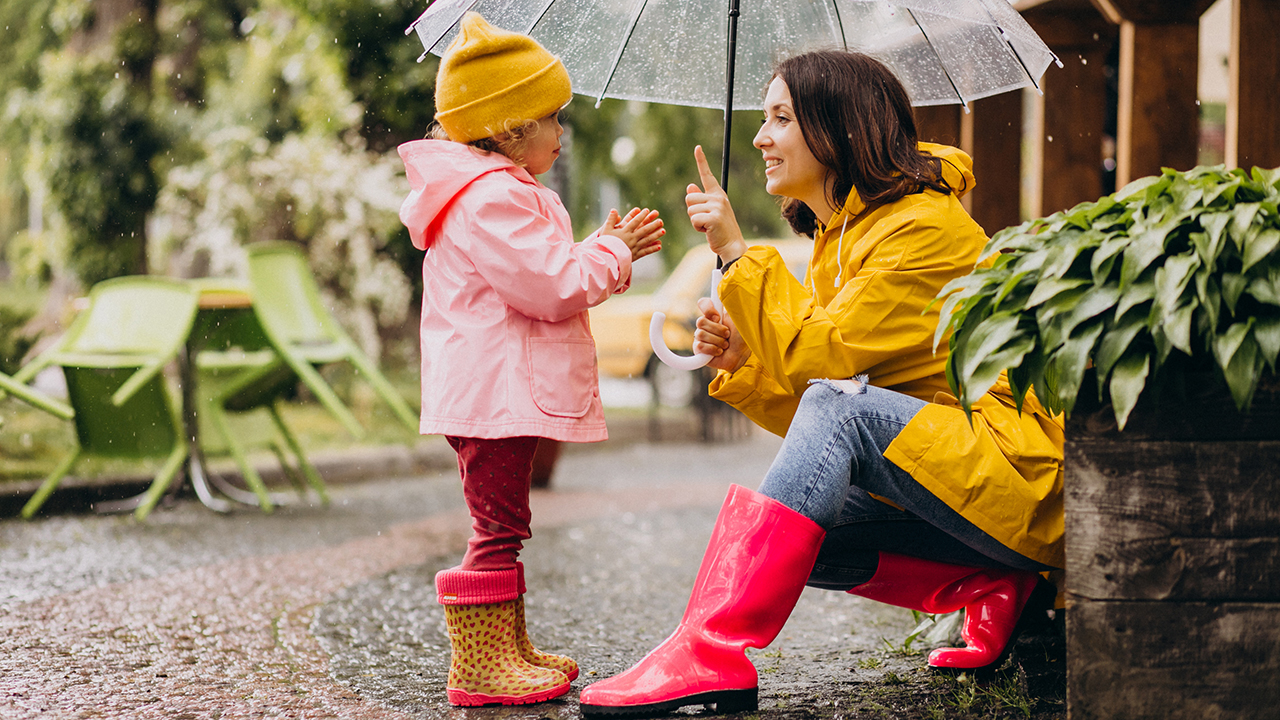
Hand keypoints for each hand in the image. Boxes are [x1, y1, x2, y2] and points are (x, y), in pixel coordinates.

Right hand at [600, 207, 663, 261]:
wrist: (605, 258)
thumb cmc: (604, 244)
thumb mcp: (605, 230)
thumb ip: (610, 219)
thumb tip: (614, 209)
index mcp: (624, 232)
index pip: (634, 222)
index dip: (641, 216)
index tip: (646, 211)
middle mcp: (631, 239)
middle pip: (644, 230)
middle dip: (652, 225)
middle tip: (660, 220)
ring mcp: (634, 247)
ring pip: (647, 240)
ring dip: (656, 235)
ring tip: (663, 231)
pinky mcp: (634, 255)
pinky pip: (645, 251)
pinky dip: (652, 248)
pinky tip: (659, 246)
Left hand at [686, 145, 747, 264]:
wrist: (732, 246)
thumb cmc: (719, 230)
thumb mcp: (710, 212)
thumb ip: (700, 200)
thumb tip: (690, 186)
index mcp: (718, 195)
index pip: (707, 175)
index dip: (701, 161)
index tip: (697, 147)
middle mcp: (718, 198)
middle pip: (690, 198)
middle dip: (693, 211)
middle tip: (706, 221)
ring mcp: (717, 207)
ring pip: (690, 210)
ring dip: (695, 221)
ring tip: (708, 226)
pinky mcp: (713, 218)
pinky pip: (693, 219)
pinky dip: (697, 228)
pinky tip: (708, 231)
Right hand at [693, 296, 750, 372]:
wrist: (743, 355)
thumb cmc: (742, 337)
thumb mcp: (739, 317)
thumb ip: (731, 302)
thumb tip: (728, 281)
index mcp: (715, 314)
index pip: (702, 303)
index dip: (708, 309)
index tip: (718, 316)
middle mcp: (706, 324)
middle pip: (700, 321)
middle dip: (718, 329)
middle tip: (728, 334)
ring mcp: (701, 337)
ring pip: (700, 334)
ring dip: (718, 341)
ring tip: (726, 345)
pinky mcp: (699, 350)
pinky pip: (699, 346)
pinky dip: (712, 349)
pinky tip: (719, 351)